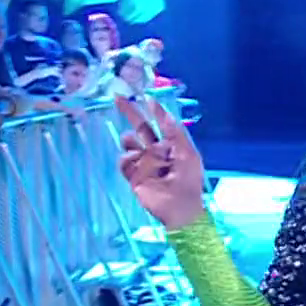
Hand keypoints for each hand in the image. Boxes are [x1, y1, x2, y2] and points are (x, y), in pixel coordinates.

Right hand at [116, 94, 205, 229]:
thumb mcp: (187, 153)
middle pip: (140, 128)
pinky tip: (137, 164)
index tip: (146, 97)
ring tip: (138, 149)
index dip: (154, 110)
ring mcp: (144, 163)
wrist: (179, 208)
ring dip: (130, 140)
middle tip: (118, 98)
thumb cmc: (188, 180)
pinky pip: (124, 162)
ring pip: (129, 143)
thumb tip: (163, 112)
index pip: (160, 123)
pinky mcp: (134, 176)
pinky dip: (128, 159)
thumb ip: (175, 132)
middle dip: (130, 113)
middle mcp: (156, 151)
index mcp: (171, 145)